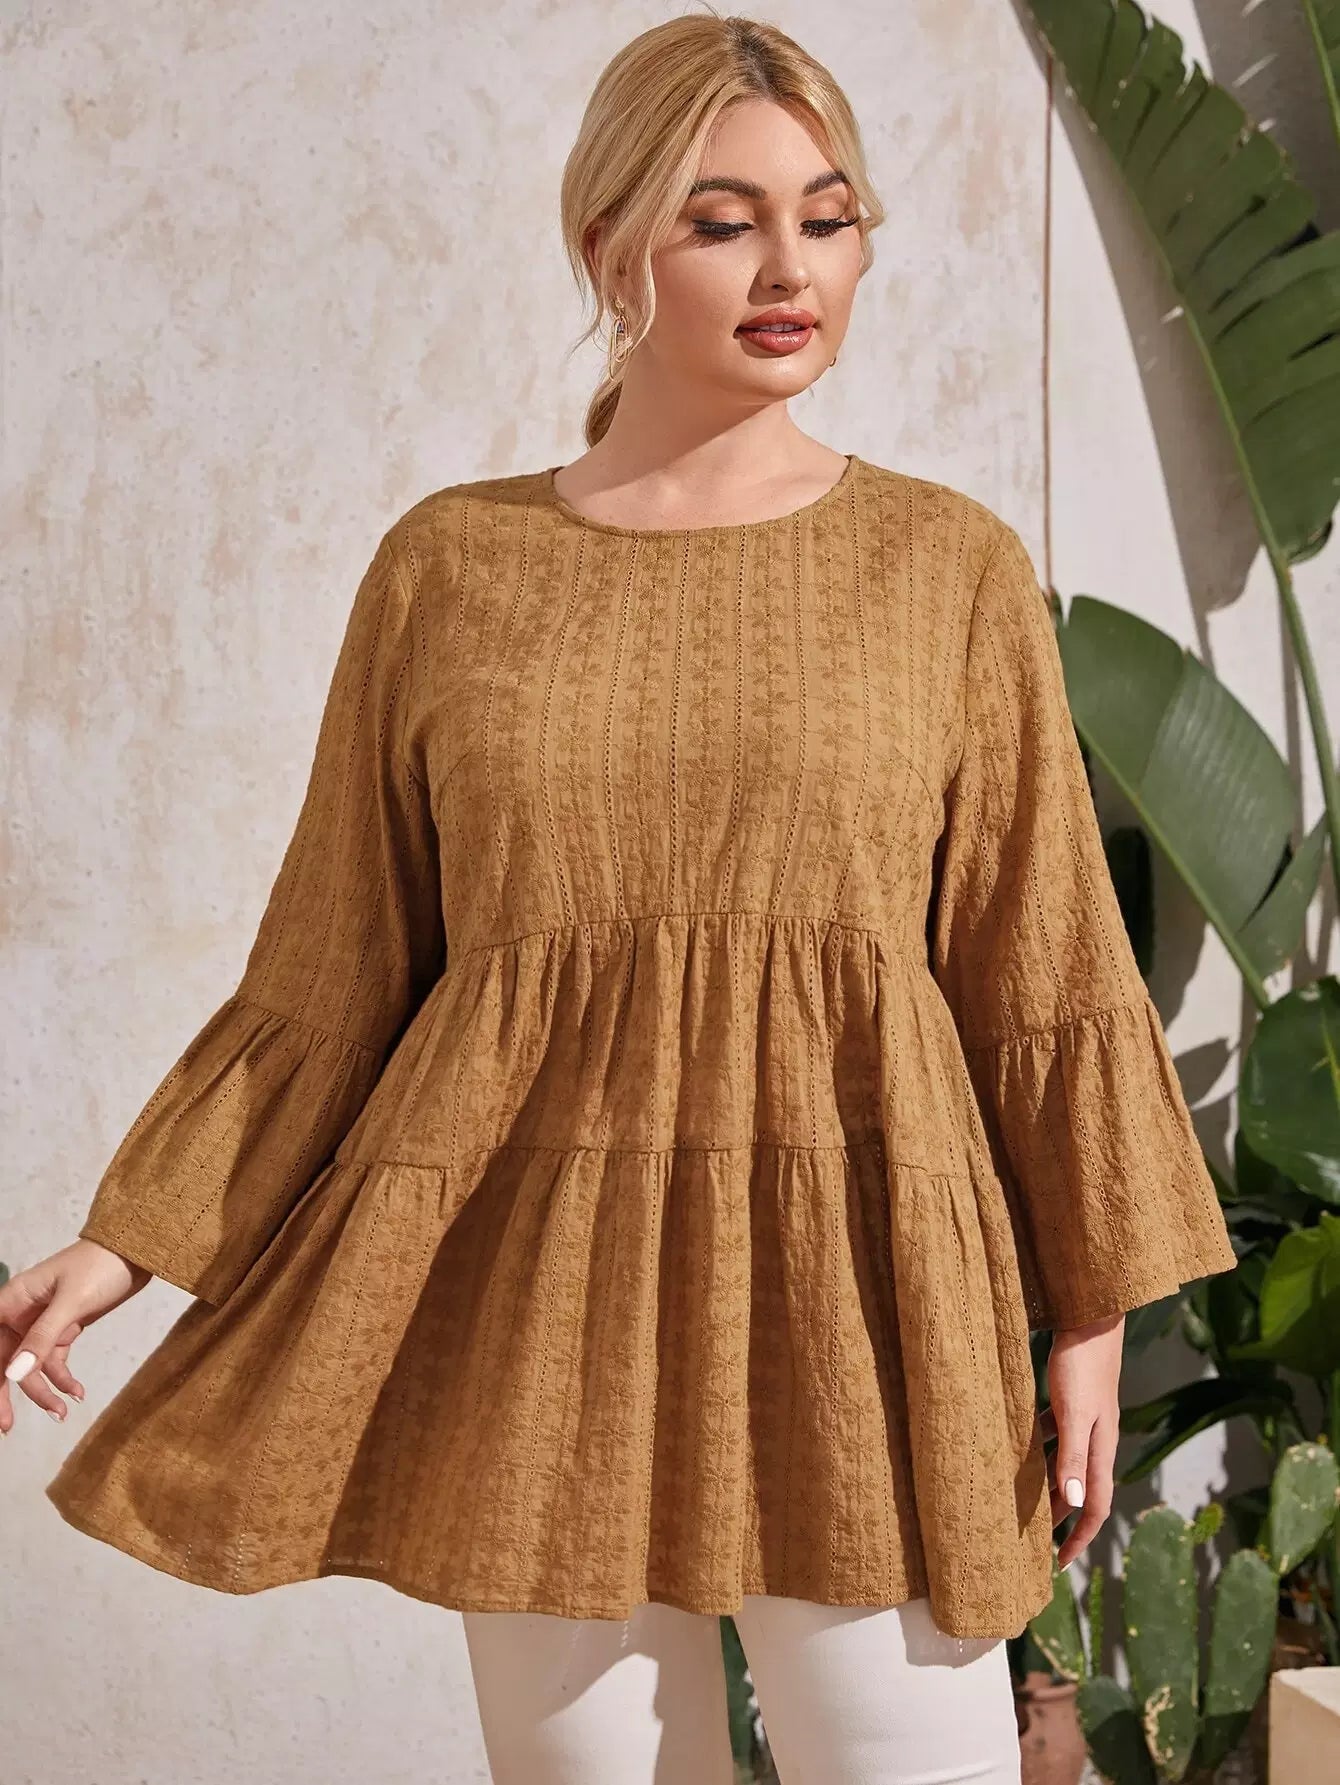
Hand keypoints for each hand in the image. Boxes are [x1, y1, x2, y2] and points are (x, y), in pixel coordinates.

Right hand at [0, 1239, 152, 1434]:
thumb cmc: (101, 1265)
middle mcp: (21, 1313)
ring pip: (32, 1366)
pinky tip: (77, 1393)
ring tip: (63, 1413)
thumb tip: (14, 1373)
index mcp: (13, 1300)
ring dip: (44, 1391)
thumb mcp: (72, 1302)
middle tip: (7, 1426)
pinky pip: (55, 1361)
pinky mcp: (64, 1329)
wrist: (136, 1252)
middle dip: (7, 1393)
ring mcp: (42, 1323)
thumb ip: (43, 1337)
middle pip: (5, 1359)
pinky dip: (63, 1379)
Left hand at [1040, 1312, 1123, 1568]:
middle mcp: (1097, 1440)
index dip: (1079, 1538)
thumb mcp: (1073, 1414)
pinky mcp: (1072, 1400)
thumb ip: (1072, 1457)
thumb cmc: (1082, 1365)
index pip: (1094, 1507)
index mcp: (1101, 1449)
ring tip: (1023, 1501)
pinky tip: (1017, 1445)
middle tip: (1033, 1542)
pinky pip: (1054, 1436)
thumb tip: (1072, 1506)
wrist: (1090, 1318)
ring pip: (1065, 1464)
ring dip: (1048, 1486)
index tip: (1059, 1564)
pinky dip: (1039, 1449)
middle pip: (1079, 1491)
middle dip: (1060, 1519)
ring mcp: (1085, 1420)